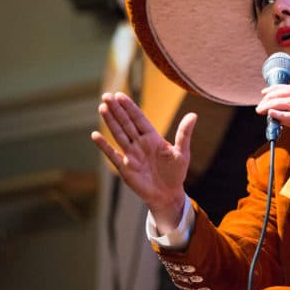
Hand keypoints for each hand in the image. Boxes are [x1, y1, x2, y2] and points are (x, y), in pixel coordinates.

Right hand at [91, 91, 194, 232]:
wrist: (168, 194)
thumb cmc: (176, 173)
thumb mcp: (182, 152)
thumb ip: (184, 133)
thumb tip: (194, 114)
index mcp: (152, 137)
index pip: (138, 118)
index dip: (129, 107)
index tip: (120, 95)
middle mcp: (139, 143)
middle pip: (126, 123)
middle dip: (116, 109)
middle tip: (106, 95)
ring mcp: (131, 154)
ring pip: (118, 134)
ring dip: (110, 121)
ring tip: (102, 107)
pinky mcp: (125, 168)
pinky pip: (112, 154)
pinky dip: (104, 145)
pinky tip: (95, 135)